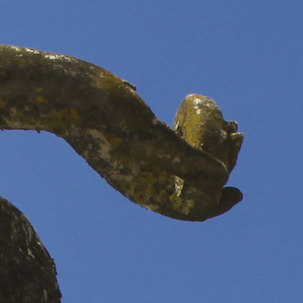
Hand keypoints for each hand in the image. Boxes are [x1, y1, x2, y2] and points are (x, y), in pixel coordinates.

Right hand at [63, 77, 243, 222]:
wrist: (65, 91)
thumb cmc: (105, 113)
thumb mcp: (150, 136)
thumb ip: (185, 159)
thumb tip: (222, 177)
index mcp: (145, 190)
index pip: (187, 211)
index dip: (216, 204)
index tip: (237, 192)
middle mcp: (143, 179)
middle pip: (190, 184)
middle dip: (219, 164)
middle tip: (238, 138)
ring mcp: (138, 159)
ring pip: (183, 161)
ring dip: (209, 147)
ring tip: (229, 125)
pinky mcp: (134, 137)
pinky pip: (170, 143)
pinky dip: (190, 135)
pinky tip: (203, 116)